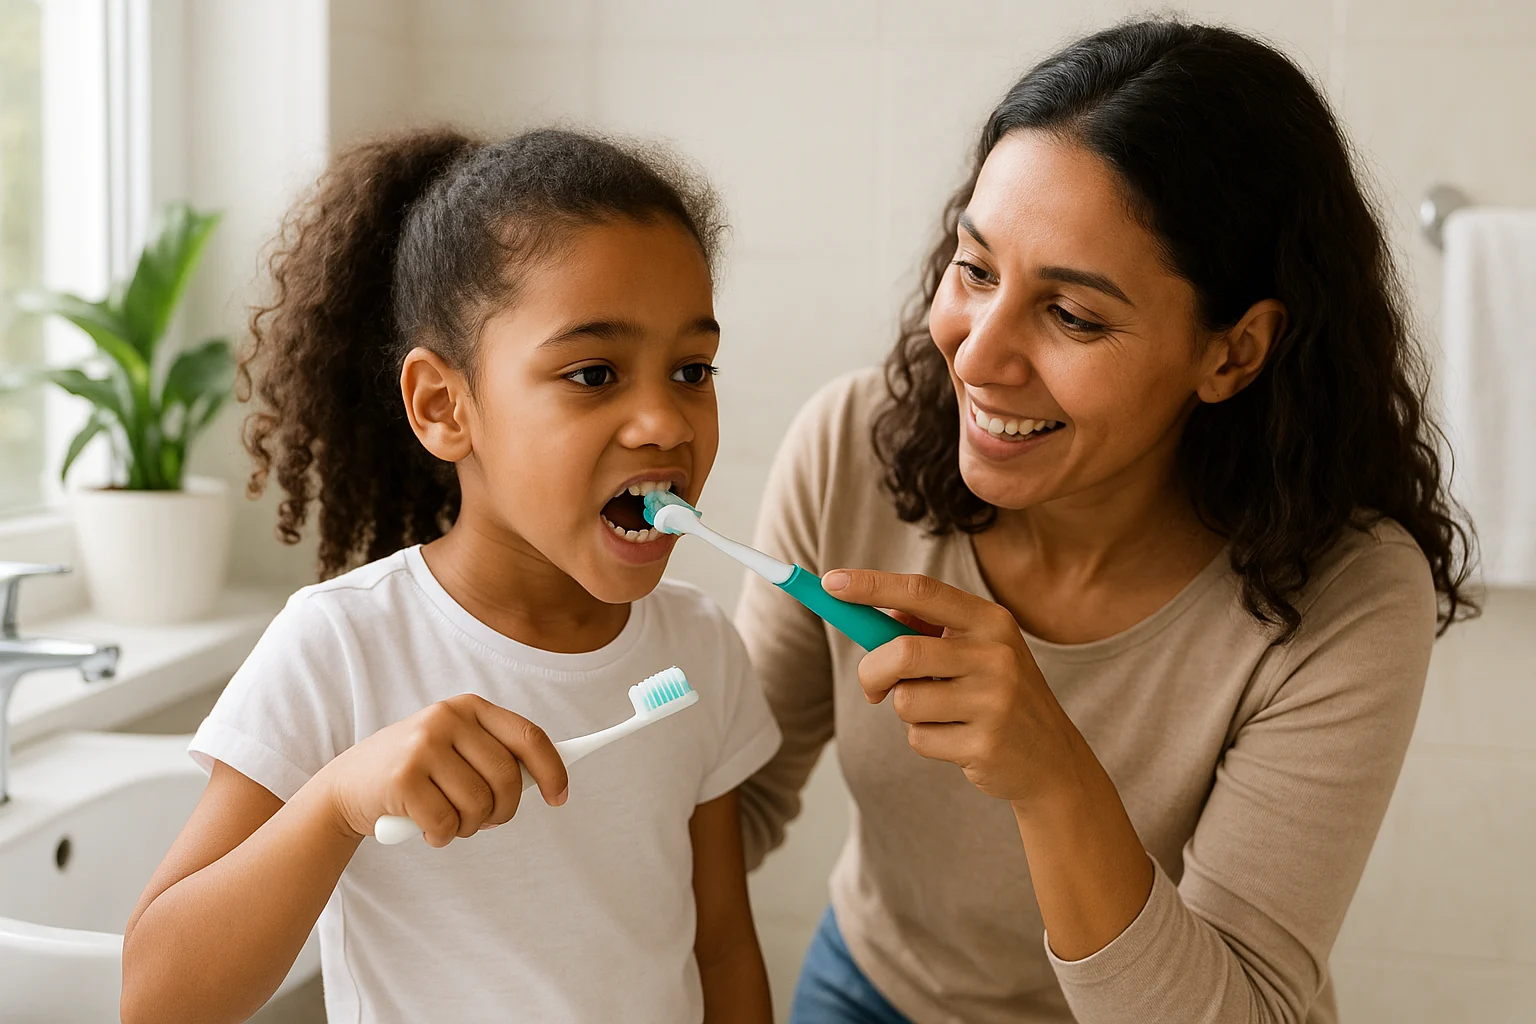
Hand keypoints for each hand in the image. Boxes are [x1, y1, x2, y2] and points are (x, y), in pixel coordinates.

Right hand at [314, 693, 569, 847]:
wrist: (346, 786)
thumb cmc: (416, 773)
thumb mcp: (456, 750)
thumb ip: (495, 757)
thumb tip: (547, 779)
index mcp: (469, 708)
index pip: (529, 737)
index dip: (552, 770)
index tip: (560, 797)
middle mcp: (447, 718)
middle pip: (508, 779)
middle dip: (503, 811)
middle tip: (484, 821)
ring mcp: (423, 745)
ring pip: (479, 806)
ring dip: (469, 827)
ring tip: (448, 820)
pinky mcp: (402, 778)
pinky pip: (447, 824)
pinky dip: (442, 837)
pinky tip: (424, 828)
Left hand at [824, 569, 1084, 806]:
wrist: (1051, 759)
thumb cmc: (998, 695)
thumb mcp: (977, 652)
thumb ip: (928, 631)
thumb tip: (870, 616)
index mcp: (991, 621)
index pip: (921, 591)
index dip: (871, 585)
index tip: (830, 582)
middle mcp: (997, 655)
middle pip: (903, 652)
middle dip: (873, 672)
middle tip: (873, 688)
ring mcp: (994, 701)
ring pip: (906, 701)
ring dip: (908, 712)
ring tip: (942, 715)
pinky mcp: (986, 744)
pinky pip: (920, 739)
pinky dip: (925, 741)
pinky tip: (957, 740)